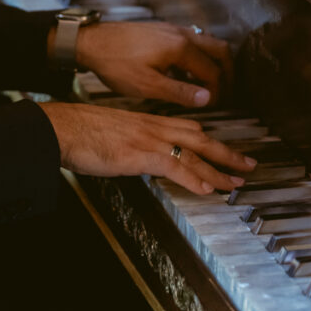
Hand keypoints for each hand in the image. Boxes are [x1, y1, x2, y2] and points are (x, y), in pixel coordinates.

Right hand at [39, 102, 255, 194]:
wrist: (61, 127)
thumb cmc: (80, 131)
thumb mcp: (114, 133)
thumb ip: (133, 144)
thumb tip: (140, 157)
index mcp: (148, 121)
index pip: (189, 129)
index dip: (211, 142)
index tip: (226, 151)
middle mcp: (154, 127)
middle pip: (201, 139)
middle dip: (227, 153)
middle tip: (248, 166)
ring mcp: (148, 140)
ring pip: (193, 154)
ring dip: (218, 170)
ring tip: (235, 183)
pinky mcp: (138, 154)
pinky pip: (173, 166)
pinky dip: (193, 179)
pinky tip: (206, 189)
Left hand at [74, 22, 232, 107]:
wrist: (91, 42)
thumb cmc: (115, 64)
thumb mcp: (148, 86)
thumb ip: (180, 92)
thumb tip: (208, 98)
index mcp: (181, 48)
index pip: (213, 71)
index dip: (219, 91)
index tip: (217, 105)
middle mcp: (181, 34)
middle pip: (220, 50)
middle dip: (228, 72)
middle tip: (227, 91)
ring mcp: (172, 29)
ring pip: (207, 43)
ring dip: (212, 63)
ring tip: (208, 85)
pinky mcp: (162, 30)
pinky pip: (191, 41)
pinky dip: (197, 57)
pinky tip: (184, 74)